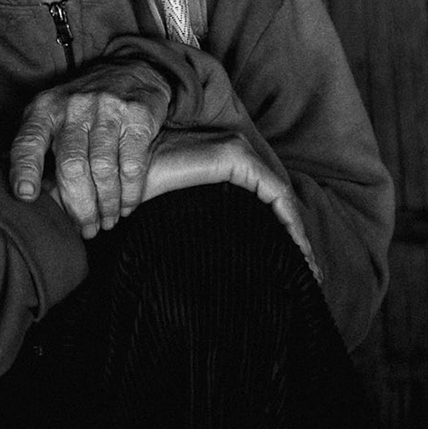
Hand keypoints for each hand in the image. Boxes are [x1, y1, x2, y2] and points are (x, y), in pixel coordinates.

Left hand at [9, 62, 168, 238]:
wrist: (130, 69)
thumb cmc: (82, 105)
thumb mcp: (52, 114)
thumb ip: (37, 147)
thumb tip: (21, 195)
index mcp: (44, 109)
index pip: (28, 142)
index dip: (24, 170)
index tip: (25, 197)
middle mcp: (73, 107)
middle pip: (71, 167)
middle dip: (79, 206)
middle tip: (86, 228)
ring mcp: (106, 109)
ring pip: (103, 170)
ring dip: (106, 204)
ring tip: (107, 221)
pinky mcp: (136, 116)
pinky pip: (132, 165)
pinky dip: (130, 193)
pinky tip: (126, 206)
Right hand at [144, 129, 316, 272]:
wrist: (118, 186)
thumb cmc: (142, 204)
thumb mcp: (185, 220)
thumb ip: (209, 226)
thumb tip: (229, 262)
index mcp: (222, 165)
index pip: (265, 204)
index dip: (284, 236)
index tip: (294, 271)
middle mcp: (234, 154)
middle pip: (276, 202)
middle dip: (296, 240)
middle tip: (309, 276)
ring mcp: (235, 152)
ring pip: (281, 199)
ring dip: (298, 235)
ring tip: (307, 270)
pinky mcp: (234, 158)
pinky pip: (276, 192)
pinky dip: (291, 221)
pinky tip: (296, 249)